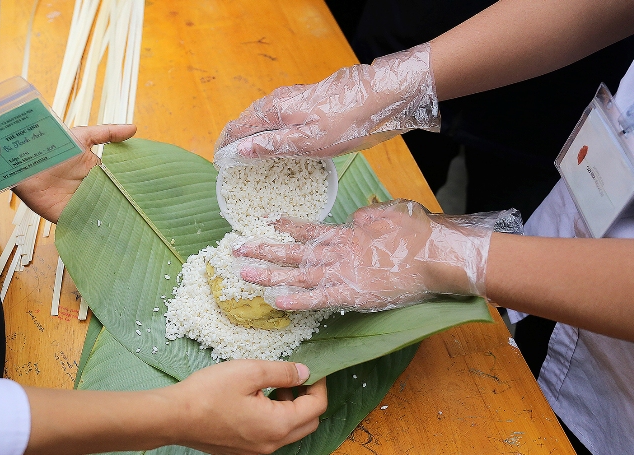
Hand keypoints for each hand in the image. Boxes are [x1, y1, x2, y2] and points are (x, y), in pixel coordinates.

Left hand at [13, 124, 136, 222]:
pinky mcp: (68, 217)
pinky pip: (85, 225)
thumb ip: (108, 133)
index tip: (151, 190)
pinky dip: (96, 229)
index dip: (132, 187)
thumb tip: (134, 128)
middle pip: (114, 201)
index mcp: (97, 172)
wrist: (24, 163)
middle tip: (146, 211)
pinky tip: (111, 232)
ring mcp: (81, 204)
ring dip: (115, 219)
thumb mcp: (82, 136)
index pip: (119, 182)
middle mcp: (91, 190)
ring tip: (135, 224)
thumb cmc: (51, 146)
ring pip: (103, 214)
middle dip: (128, 206)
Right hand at [168, 360, 326, 454]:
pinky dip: (275, 418)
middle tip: (296, 376)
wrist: (174, 417)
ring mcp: (257, 451)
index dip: (319, 384)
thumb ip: (283, 372)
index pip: (316, 407)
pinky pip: (271, 436)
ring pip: (290, 431)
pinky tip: (257, 399)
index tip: (313, 367)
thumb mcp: (250, 372)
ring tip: (274, 385)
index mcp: (277, 425)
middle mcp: (271, 444)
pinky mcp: (244, 450)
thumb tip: (305, 373)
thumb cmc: (209, 393)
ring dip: (291, 408)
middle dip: (309, 398)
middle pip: (308, 423)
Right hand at [214, 44, 438, 165]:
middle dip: (234, 141)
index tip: (219, 163)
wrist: (379, 96)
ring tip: (247, 155)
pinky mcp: (305, 100)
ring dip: (250, 135)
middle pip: (246, 121)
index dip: (225, 146)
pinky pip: (276, 116)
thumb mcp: (307, 143)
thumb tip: (239, 151)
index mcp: (274, 111)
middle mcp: (278, 101)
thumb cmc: (346, 122)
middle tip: (230, 164)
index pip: (237, 128)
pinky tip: (275, 141)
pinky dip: (267, 130)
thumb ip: (271, 146)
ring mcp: (291, 98)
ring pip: (261, 118)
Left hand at [235, 200, 517, 310]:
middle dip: (264, 250)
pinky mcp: (351, 293)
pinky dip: (297, 300)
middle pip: (293, 251)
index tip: (266, 222)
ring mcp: (342, 272)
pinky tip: (275, 301)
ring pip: (297, 274)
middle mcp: (338, 252)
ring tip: (243, 274)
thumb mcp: (391, 215)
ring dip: (269, 274)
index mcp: (346, 234)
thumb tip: (357, 217)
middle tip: (237, 249)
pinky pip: (318, 298)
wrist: (436, 255)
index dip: (287, 227)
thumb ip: (369, 217)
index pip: (309, 230)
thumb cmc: (419, 234)